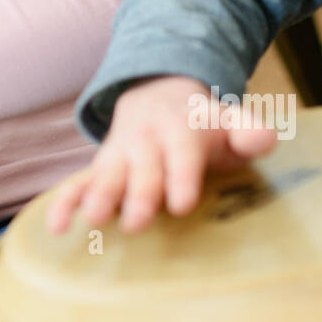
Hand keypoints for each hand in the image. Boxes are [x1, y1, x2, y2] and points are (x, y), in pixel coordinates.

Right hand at [46, 75, 277, 235]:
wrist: (159, 94)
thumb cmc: (204, 125)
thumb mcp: (230, 123)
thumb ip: (250, 132)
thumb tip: (264, 139)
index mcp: (182, 130)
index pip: (183, 154)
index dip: (181, 177)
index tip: (181, 203)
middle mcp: (147, 141)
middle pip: (143, 167)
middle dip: (138, 193)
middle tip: (137, 222)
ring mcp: (120, 153)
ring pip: (108, 173)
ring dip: (100, 194)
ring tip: (94, 218)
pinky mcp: (100, 167)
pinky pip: (78, 182)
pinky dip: (65, 202)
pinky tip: (57, 227)